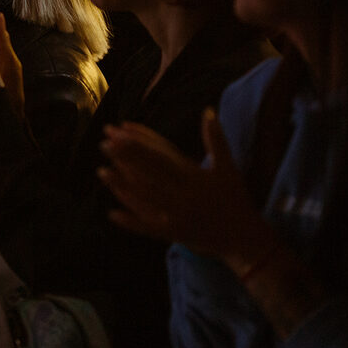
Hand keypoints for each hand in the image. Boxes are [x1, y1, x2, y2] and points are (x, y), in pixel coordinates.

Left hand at [98, 109, 276, 268]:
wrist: (245, 237)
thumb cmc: (235, 198)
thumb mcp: (227, 167)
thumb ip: (216, 139)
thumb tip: (207, 110)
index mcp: (195, 177)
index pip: (161, 156)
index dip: (140, 143)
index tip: (121, 130)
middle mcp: (184, 195)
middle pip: (149, 174)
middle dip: (125, 158)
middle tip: (105, 143)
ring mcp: (178, 216)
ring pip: (145, 199)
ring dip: (122, 185)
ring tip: (101, 170)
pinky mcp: (174, 234)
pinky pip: (148, 228)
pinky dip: (130, 222)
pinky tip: (110, 213)